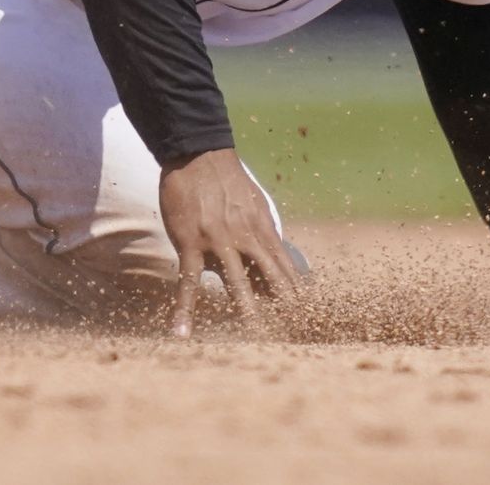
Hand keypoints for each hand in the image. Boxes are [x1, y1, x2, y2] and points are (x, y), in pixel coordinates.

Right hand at [161, 148, 300, 337]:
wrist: (199, 154)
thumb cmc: (226, 182)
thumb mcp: (254, 205)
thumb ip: (263, 232)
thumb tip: (275, 254)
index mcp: (263, 230)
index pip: (286, 268)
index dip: (297, 292)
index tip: (308, 314)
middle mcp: (247, 238)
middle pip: (271, 278)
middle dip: (283, 306)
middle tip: (294, 332)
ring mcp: (219, 242)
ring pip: (237, 282)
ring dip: (246, 310)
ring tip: (255, 336)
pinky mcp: (191, 243)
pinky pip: (187, 282)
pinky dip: (184, 309)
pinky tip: (181, 331)